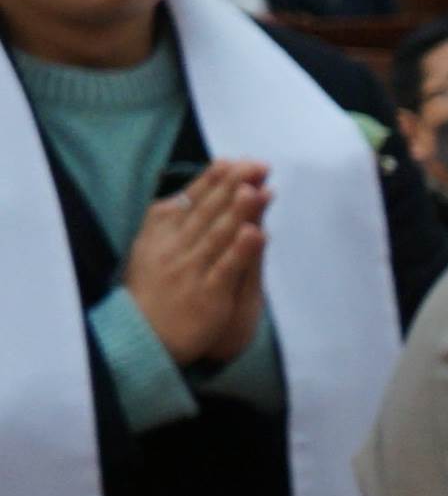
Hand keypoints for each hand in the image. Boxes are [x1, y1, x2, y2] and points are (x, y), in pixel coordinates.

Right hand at [122, 164, 267, 370]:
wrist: (141, 334)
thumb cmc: (153, 287)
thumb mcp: (152, 246)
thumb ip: (173, 218)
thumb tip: (195, 189)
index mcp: (161, 231)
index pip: (192, 199)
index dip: (216, 180)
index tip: (238, 160)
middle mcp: (174, 247)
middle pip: (208, 212)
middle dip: (233, 187)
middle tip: (258, 165)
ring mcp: (190, 270)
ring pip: (218, 235)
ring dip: (239, 211)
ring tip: (258, 189)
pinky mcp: (207, 294)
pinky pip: (226, 268)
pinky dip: (242, 251)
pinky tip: (257, 233)